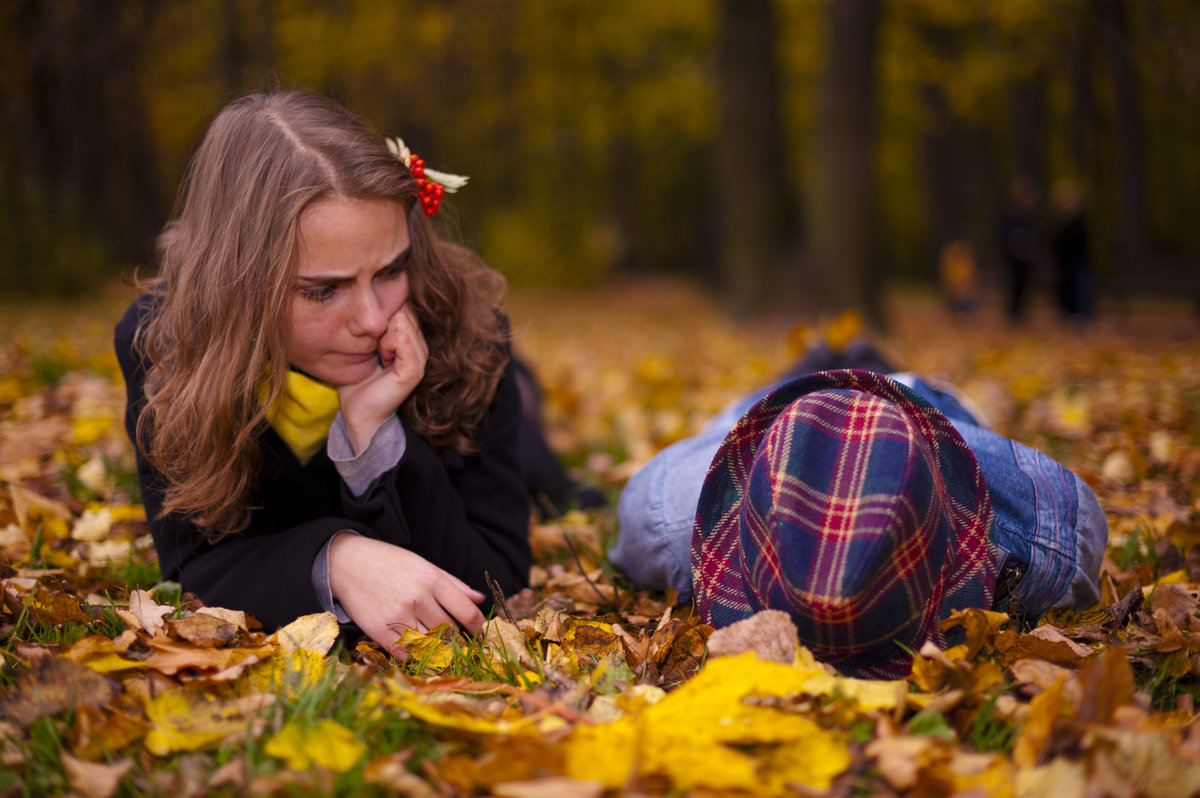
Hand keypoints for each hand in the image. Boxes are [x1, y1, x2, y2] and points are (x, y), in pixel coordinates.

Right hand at [328, 535, 485, 657]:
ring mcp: (399, 616)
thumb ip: (453, 584)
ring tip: (441, 650)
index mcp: (432, 581)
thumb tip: (480, 599)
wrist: (348, 564)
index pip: (466, 612)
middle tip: (461, 646)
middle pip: (450, 632)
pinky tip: (418, 652)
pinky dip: (415, 657)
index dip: (479, 628)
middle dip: (459, 641)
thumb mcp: (424, 566)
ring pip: (431, 645)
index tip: (481, 636)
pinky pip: (406, 654)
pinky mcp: (380, 631)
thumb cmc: (390, 563)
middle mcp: (418, 598)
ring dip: (439, 651)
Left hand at [338, 304, 427, 452]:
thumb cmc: (358, 379)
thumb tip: (375, 300)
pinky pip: (402, 339)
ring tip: (378, 354)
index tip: (372, 337)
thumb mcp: (366, 344)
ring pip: (403, 321)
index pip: (404, 305)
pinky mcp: (414, 370)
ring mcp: (421, 358)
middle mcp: (421, 346)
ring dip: (382, 335)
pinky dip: (386, 345)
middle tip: (374, 347)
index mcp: (411, 339)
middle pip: (404, 310)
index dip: (383, 314)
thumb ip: (376, 325)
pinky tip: (382, 359)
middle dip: (383, 323)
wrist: (358, 411)